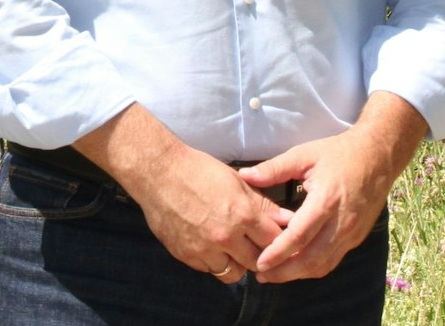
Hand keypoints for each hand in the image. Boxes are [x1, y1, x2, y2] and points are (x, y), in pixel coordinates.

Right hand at [131, 144, 293, 282]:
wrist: (159, 172)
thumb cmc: (199, 170)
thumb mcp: (236, 180)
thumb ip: (262, 203)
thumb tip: (286, 218)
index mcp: (243, 214)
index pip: (274, 241)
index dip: (278, 240)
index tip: (274, 238)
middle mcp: (226, 237)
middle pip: (256, 262)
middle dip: (260, 255)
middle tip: (254, 245)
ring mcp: (204, 249)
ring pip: (233, 273)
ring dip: (236, 263)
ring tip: (232, 249)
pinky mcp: (186, 255)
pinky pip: (209, 270)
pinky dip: (213, 262)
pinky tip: (210, 245)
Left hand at [237, 92, 426, 282]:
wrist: (379, 156)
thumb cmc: (339, 153)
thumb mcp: (304, 155)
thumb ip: (274, 169)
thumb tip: (244, 175)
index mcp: (326, 201)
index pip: (299, 236)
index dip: (278, 253)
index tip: (259, 263)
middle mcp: (342, 222)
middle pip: (312, 259)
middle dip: (286, 272)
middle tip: (262, 276)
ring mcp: (353, 232)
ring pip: (324, 264)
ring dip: (299, 274)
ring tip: (275, 275)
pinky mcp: (358, 237)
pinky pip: (334, 258)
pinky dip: (314, 266)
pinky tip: (297, 265)